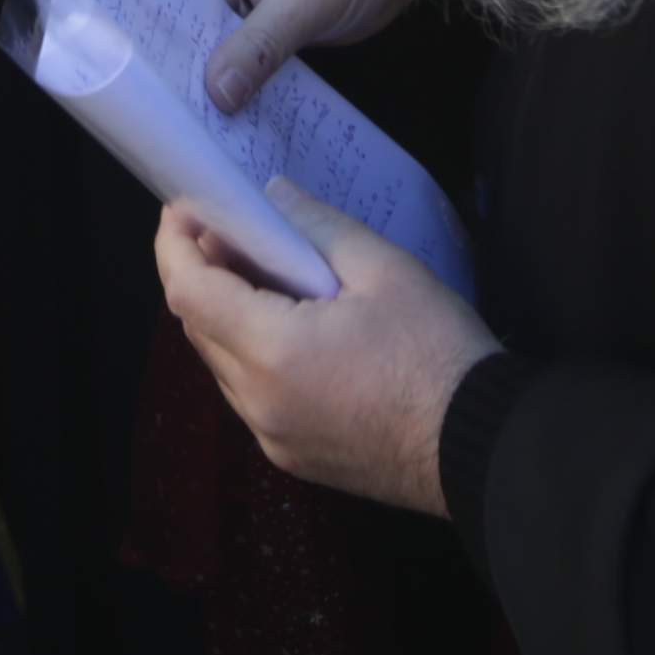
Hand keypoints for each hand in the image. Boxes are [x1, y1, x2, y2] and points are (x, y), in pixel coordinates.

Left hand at [153, 182, 492, 515]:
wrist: (480, 444)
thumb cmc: (438, 354)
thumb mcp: (385, 269)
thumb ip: (318, 227)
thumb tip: (273, 198)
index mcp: (274, 353)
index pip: (189, 292)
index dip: (175, 244)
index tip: (184, 210)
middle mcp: (258, 403)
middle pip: (198, 327)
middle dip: (202, 274)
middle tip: (233, 232)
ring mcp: (272, 437)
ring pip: (222, 365)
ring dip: (227, 316)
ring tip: (266, 277)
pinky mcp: (292, 456)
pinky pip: (250, 396)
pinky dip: (253, 355)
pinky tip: (290, 328)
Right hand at [178, 0, 424, 111]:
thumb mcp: (306, 0)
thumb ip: (259, 46)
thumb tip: (217, 94)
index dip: (163, 44)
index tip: (156, 94)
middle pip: (184, 22)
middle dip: (185, 68)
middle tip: (175, 122)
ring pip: (211, 41)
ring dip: (212, 79)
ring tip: (199, 128)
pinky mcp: (259, 13)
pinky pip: (239, 48)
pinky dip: (240, 76)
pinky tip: (232, 116)